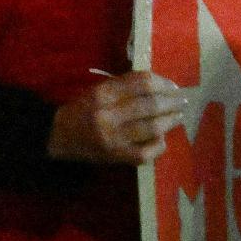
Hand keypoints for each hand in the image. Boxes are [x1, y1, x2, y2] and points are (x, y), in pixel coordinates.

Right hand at [48, 72, 184, 164]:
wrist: (57, 136)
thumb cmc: (81, 109)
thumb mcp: (98, 90)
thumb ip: (124, 86)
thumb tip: (159, 84)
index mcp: (102, 94)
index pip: (141, 83)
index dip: (162, 83)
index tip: (172, 85)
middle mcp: (108, 115)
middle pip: (150, 104)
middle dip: (172, 102)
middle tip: (182, 100)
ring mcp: (113, 139)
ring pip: (152, 128)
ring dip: (170, 121)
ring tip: (179, 116)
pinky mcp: (116, 157)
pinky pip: (145, 153)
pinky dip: (158, 146)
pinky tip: (163, 139)